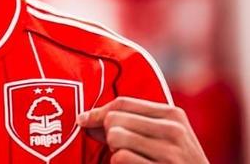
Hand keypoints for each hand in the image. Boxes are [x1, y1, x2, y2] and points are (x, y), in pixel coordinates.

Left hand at [77, 96, 208, 162]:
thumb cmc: (176, 162)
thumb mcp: (164, 137)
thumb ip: (132, 123)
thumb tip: (86, 119)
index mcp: (173, 115)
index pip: (123, 103)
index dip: (98, 111)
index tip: (84, 119)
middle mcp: (173, 131)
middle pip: (115, 119)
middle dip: (109, 134)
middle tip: (120, 147)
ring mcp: (169, 153)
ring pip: (116, 137)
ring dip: (114, 151)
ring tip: (129, 158)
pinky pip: (121, 158)